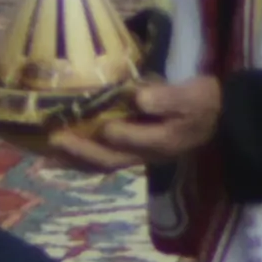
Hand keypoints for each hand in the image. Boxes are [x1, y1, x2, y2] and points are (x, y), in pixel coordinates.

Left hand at [32, 74, 227, 169]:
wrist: (215, 118)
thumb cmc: (202, 103)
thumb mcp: (194, 96)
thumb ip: (169, 98)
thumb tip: (140, 98)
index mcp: (164, 141)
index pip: (140, 141)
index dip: (122, 135)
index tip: (105, 125)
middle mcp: (146, 154)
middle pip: (111, 160)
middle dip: (83, 151)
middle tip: (56, 138)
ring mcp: (136, 156)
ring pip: (101, 165)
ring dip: (74, 160)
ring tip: (46, 154)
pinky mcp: (128, 151)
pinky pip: (99, 160)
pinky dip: (77, 159)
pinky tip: (55, 155)